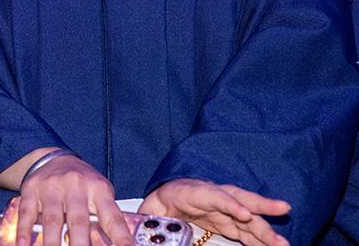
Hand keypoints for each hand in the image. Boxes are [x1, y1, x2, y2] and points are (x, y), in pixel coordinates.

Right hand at [18, 153, 132, 245]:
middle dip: (80, 245)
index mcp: (98, 189)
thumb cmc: (83, 183)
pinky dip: (25, 231)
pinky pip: (27, 213)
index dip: (121, 237)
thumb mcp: (100, 194)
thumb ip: (106, 218)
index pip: (112, 217)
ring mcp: (52, 187)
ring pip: (53, 219)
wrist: (55, 158)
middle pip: (78, 221)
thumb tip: (118, 244)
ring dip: (53, 243)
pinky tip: (24, 245)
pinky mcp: (31, 190)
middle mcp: (75, 185)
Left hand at [140, 179, 290, 245]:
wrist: (164, 200)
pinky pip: (248, 231)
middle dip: (261, 204)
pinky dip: (261, 239)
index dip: (229, 204)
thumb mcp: (152, 211)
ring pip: (249, 216)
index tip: (243, 214)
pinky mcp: (230, 221)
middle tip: (283, 209)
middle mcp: (214, 197)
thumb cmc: (160, 204)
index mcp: (192, 191)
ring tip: (284, 242)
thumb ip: (153, 219)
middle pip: (239, 198)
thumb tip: (149, 228)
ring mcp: (225, 209)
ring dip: (266, 230)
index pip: (213, 195)